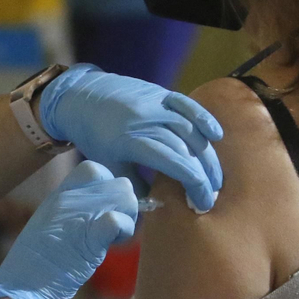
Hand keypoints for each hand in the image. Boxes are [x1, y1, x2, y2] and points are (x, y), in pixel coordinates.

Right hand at [0, 162, 137, 298]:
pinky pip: (116, 220)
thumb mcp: (49, 229)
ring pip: (124, 197)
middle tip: (118, 227)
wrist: (19, 289)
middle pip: (117, 182)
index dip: (109, 185)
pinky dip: (124, 230)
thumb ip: (70, 216)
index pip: (93, 170)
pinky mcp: (88, 241)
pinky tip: (114, 243)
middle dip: (126, 205)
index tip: (107, 208)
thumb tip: (96, 214)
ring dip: (129, 218)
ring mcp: (78, 218)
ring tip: (115, 238)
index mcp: (58, 196)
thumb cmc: (33, 266)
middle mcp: (69, 201)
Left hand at [37, 66, 223, 211]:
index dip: (193, 183)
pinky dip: (204, 118)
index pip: (173, 163)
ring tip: (216, 177)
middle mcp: (145, 121)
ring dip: (207, 155)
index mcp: (130, 142)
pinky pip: (187, 104)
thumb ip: (135, 187)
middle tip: (213, 195)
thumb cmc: (95, 138)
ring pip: (190, 129)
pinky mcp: (160, 93)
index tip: (203, 202)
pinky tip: (216, 136)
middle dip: (204, 175)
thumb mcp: (109, 167)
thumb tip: (161, 205)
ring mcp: (154, 104)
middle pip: (186, 148)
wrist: (82, 97)